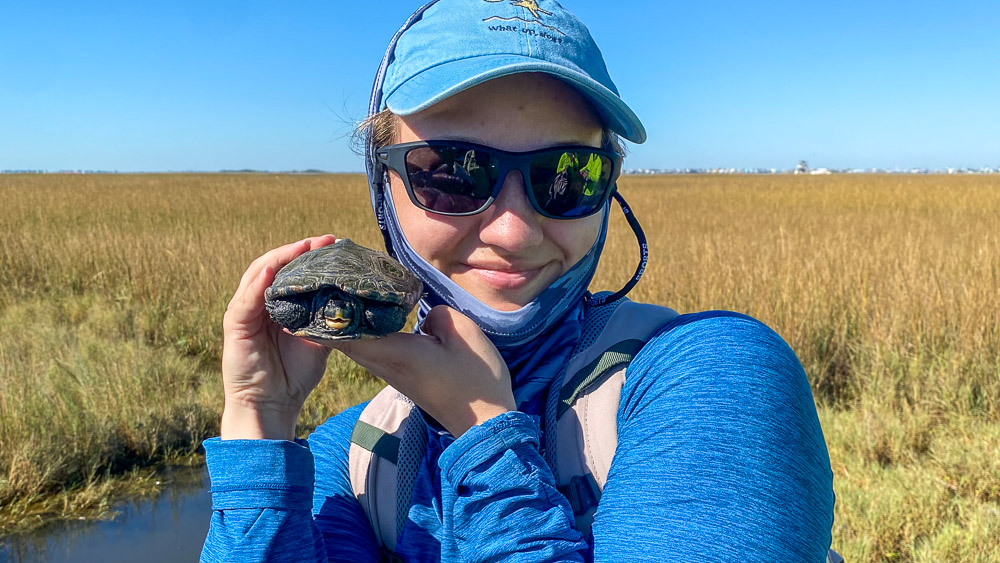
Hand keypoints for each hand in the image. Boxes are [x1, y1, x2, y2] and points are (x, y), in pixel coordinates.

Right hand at [220, 235, 337, 439]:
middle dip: (299, 251)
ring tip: (304, 247)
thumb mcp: (318, 341)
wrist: (273, 406)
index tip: (334, 244)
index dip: (310, 256)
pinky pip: (246, 298)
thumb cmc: (295, 376)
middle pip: (275, 265)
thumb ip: (327, 319)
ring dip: (281, 258)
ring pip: (259, 274)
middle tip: (325, 240)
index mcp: (277, 304)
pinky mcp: (234, 324)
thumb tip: (353, 300)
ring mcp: (244, 311)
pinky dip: (260, 282)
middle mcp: (259, 303)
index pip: (290, 270)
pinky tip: (275, 270)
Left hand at [332, 306, 515, 436]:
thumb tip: (420, 318)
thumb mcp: (462, 333)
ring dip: (344, 324)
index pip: (346, 336)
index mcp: (395, 353)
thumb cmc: (475, 379)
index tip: (308, 298)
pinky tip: (366, 315)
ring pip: (356, 346)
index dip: (323, 319)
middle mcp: (386, 365)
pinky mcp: (402, 376)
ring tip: (336, 295)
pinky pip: (372, 350)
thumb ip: (435, 315)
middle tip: (317, 288)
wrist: (483, 421)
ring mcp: (392, 373)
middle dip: (327, 316)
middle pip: (343, 340)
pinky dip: (362, 332)